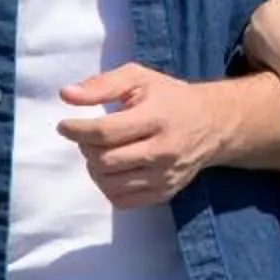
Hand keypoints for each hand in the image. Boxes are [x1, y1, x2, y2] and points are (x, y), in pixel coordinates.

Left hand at [57, 63, 233, 207]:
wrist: (214, 124)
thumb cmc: (170, 97)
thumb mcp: (140, 78)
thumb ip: (102, 84)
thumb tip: (66, 95)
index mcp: (158, 117)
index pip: (106, 132)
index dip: (77, 130)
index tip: (65, 125)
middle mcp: (164, 150)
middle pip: (104, 160)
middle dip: (85, 148)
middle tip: (87, 136)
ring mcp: (165, 176)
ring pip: (109, 184)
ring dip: (94, 167)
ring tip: (101, 151)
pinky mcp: (164, 193)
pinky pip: (121, 200)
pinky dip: (108, 186)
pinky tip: (114, 168)